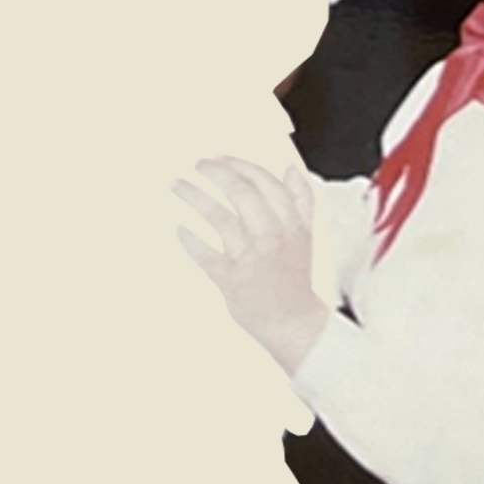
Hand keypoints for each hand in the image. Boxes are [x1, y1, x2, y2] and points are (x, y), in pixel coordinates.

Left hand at [174, 156, 330, 374]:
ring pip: (219, 217)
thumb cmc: (297, 280)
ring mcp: (251, 261)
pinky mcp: (232, 282)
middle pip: (241, 193)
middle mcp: (273, 239)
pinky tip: (180, 229)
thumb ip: (302, 202)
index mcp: (293, 226)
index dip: (240, 165)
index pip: (266, 183)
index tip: (220, 157)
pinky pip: (205, 255)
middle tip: (197, 164)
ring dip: (193, 196)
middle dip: (215, 172)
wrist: (298, 327)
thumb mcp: (307, 238)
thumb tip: (291, 168)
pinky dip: (189, 240)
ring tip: (176, 184)